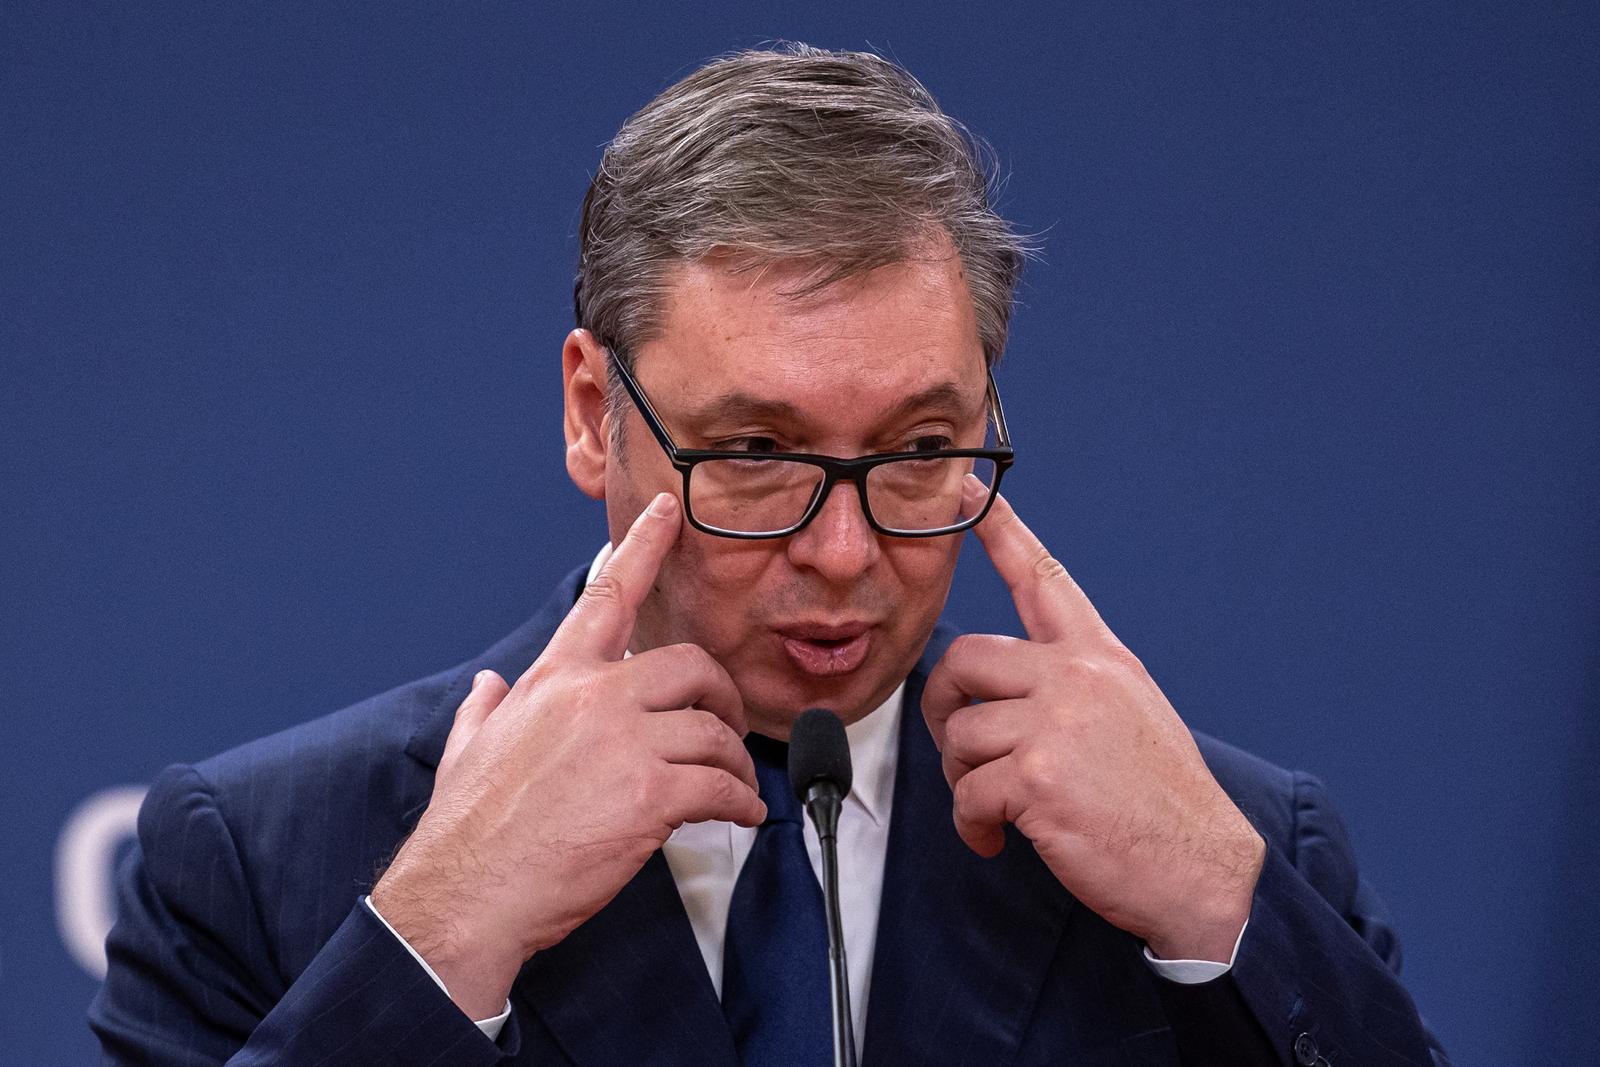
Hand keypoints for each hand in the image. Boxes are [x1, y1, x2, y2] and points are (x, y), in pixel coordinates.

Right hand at [370, 492, 765, 1018]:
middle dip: (720, 694)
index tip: (667, 510)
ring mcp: (623, 743)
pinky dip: (742, 803)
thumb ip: (484, 710)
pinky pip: (721, 786)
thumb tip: (487, 686)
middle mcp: (592, 698)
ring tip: (736, 792)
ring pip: (713, 730)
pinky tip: (740, 818)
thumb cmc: (468, 831)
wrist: (465, 896)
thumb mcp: (466, 752)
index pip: (606, 595)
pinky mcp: (649, 796)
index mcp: (552, 681)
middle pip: (690, 665)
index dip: (642, 544)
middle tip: (727, 727)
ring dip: (735, 762)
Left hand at [922, 482, 1263, 962]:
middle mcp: (1077, 678)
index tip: (965, 489)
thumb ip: (1072, 686)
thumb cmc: (1163, 802)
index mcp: (1101, 657)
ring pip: (960, 733)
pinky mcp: (1038, 777)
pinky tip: (997, 840)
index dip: (999, 530)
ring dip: (963, 780)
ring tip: (995, 809)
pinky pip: (967, 792)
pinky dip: (972, 825)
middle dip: (945, 706)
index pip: (1042, 576)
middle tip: (960, 750)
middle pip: (965, 658)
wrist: (1204, 868)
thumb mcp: (1131, 713)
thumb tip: (1002, 693)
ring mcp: (1057, 724)